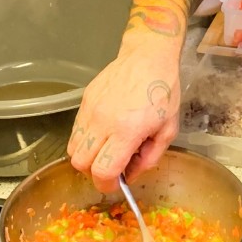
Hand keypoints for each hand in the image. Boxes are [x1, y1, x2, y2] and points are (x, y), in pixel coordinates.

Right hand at [66, 32, 182, 192]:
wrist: (148, 56)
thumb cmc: (163, 90)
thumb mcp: (168, 129)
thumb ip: (150, 157)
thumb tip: (132, 174)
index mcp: (127, 131)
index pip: (103, 171)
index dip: (107, 185)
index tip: (116, 183)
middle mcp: (103, 122)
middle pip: (81, 164)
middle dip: (94, 173)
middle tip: (110, 167)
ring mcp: (90, 110)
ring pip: (73, 148)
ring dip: (87, 157)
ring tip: (105, 149)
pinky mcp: (84, 100)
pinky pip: (75, 130)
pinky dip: (84, 139)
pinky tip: (102, 132)